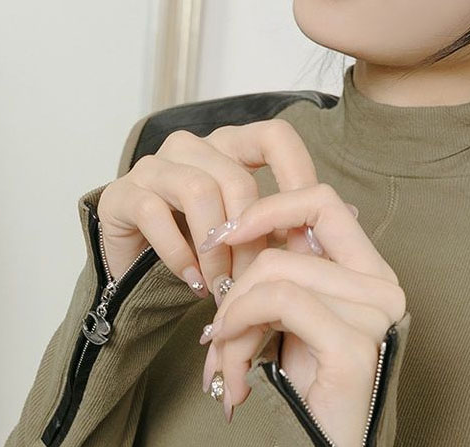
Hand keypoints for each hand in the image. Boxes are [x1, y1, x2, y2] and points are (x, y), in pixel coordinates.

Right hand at [96, 118, 318, 289]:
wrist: (136, 277)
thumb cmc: (201, 256)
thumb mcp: (250, 241)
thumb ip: (287, 228)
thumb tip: (346, 216)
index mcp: (230, 149)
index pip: (275, 137)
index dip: (296, 176)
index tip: (303, 232)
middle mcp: (192, 148)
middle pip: (237, 177)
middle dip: (251, 239)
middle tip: (254, 283)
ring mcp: (154, 167)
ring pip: (198, 191)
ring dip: (215, 250)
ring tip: (221, 286)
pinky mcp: (123, 194)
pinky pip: (156, 214)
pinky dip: (179, 254)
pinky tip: (193, 282)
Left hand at [199, 183, 406, 446]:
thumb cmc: (311, 393)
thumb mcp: (291, 325)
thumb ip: (280, 279)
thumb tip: (238, 234)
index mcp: (370, 274)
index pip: (323, 202)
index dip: (269, 208)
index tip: (223, 236)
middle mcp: (382, 287)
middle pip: (282, 251)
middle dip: (233, 294)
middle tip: (212, 341)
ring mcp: (375, 314)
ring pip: (273, 277)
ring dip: (231, 325)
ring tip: (224, 370)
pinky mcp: (355, 343)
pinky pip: (280, 301)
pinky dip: (241, 327)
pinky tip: (233, 371)